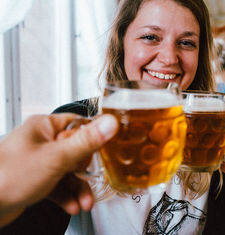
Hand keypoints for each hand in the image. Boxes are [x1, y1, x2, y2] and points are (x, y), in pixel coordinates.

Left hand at [0, 113, 117, 225]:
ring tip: (84, 202)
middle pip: (76, 152)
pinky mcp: (35, 180)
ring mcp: (38, 162)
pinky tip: (72, 205)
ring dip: (79, 188)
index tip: (106, 149)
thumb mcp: (56, 158)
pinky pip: (58, 185)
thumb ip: (86, 141)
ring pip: (68, 172)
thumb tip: (110, 123)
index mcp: (44, 127)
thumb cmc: (8, 177)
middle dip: (85, 172)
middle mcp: (41, 142)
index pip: (79, 125)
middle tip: (89, 180)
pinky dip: (67, 196)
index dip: (94, 138)